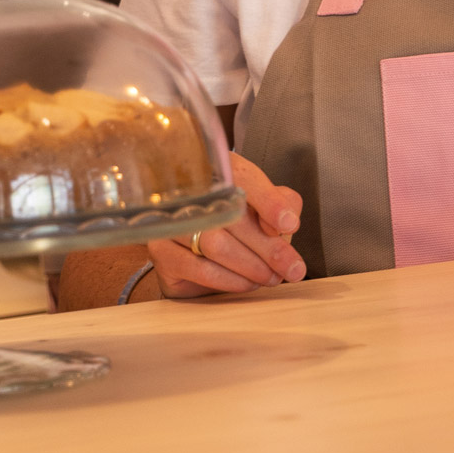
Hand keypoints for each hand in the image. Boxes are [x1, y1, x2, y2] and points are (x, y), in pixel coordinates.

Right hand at [151, 152, 305, 296]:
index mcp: (221, 169)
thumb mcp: (265, 205)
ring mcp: (172, 220)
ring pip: (216, 245)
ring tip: (272, 277)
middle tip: (291, 267)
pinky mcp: (162, 250)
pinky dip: (230, 280)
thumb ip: (283, 204)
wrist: (194, 248)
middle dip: (269, 248)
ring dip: (251, 266)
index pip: (246, 179)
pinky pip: (200, 268)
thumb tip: (287, 221)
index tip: (289, 226)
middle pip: (233, 218)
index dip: (270, 202)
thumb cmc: (236, 221)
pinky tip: (247, 283)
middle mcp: (191, 189)